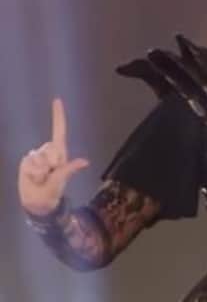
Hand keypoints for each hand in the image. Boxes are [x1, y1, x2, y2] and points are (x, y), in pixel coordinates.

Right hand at [18, 98, 89, 215]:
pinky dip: (33, 174)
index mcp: (60, 152)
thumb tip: (85, 162)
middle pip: (51, 148)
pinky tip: (34, 179)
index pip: (59, 130)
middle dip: (52, 163)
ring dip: (42, 172)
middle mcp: (47, 151)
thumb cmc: (54, 190)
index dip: (57, 115)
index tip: (57, 99)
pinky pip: (30, 164)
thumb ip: (69, 169)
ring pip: (39, 158)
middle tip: (51, 175)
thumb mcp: (62, 180)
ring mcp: (36, 156)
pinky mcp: (26, 162)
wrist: (37, 202)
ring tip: (43, 178)